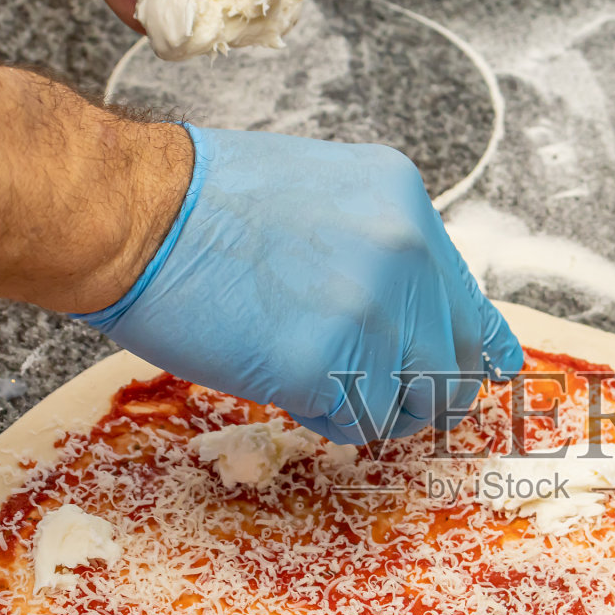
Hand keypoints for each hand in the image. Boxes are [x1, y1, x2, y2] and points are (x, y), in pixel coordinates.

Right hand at [76, 124, 522, 443]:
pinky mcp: (324, 365)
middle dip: (417, 390)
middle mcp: (405, 257)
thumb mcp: (326, 194)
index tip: (480, 376)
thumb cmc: (205, 202)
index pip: (471, 305)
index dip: (473, 352)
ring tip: (312, 374)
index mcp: (407, 209)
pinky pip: (353, 421)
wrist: (134, 213)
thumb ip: (384, 249)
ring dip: (369, 406)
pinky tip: (282, 378)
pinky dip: (323, 415)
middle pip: (452, 366)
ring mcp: (369, 313)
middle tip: (369, 389)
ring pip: (410, 403)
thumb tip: (428, 310)